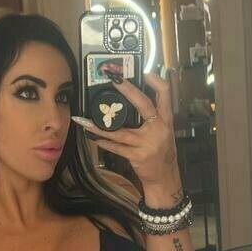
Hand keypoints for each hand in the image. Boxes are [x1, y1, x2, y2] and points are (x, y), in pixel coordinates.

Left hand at [73, 69, 180, 198]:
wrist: (165, 177)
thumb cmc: (162, 152)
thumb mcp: (164, 131)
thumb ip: (154, 116)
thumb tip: (134, 97)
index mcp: (166, 119)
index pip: (166, 94)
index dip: (156, 81)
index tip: (145, 72)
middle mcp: (158, 128)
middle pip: (143, 104)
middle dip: (128, 89)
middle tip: (114, 79)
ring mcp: (147, 143)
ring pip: (120, 132)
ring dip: (100, 126)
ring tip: (85, 120)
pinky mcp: (137, 156)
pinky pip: (116, 147)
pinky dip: (104, 142)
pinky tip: (93, 138)